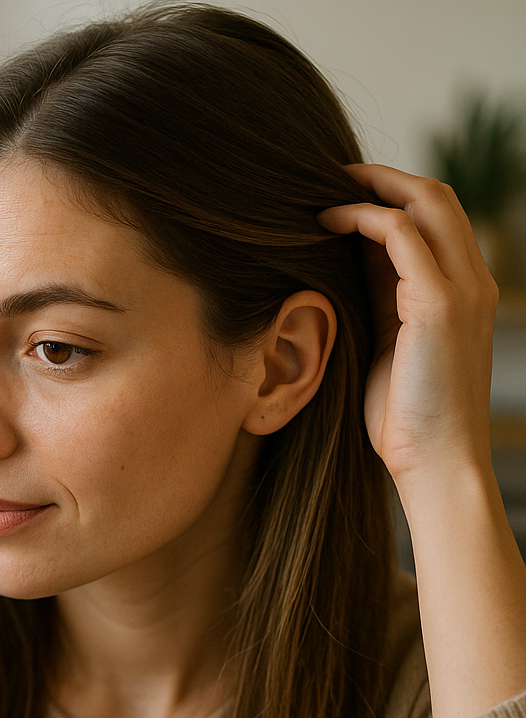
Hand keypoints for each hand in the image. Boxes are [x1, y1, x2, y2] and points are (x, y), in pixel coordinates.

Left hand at [317, 164, 498, 488]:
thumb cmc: (405, 417)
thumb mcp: (389, 346)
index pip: (434, 219)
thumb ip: (380, 300)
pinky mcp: (440, 304)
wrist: (435, 463)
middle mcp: (474, 280)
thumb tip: (344, 263)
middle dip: (381, 178)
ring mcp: (464, 288)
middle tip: (327, 178)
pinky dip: (362, 218)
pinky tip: (326, 222)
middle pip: (436, 196)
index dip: (388, 198)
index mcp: (463, 291)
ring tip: (320, 191)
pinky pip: (402, 235)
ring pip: (425, 202)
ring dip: (370, 187)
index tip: (338, 196)